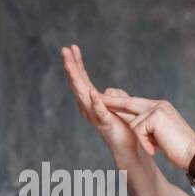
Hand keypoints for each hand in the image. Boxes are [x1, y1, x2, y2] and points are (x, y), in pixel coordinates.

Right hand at [60, 44, 146, 162]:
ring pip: (83, 95)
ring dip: (76, 80)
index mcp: (92, 101)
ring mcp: (95, 116)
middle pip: (78, 83)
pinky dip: (95, 103)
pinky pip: (99, 112)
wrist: (130, 148)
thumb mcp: (120, 106)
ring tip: (71, 66)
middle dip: (71, 66)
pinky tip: (92, 93)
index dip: (76, 63)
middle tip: (64, 50)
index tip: (72, 47)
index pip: (82, 78)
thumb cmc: (124, 128)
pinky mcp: (105, 124)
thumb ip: (114, 97)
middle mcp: (89, 107)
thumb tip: (107, 92)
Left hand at [98, 92, 194, 172]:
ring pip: (133, 124)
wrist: (194, 154)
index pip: (135, 103)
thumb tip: (135, 126)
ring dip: (142, 140)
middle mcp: (159, 105)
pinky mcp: (155, 117)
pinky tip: (155, 151)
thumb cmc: (179, 149)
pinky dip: (145, 144)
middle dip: (112, 102)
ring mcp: (157, 109)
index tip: (106, 97)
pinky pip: (138, 131)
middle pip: (129, 103)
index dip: (120, 102)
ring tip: (157, 148)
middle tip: (97, 97)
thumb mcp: (161, 134)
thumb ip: (148, 126)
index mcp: (160, 107)